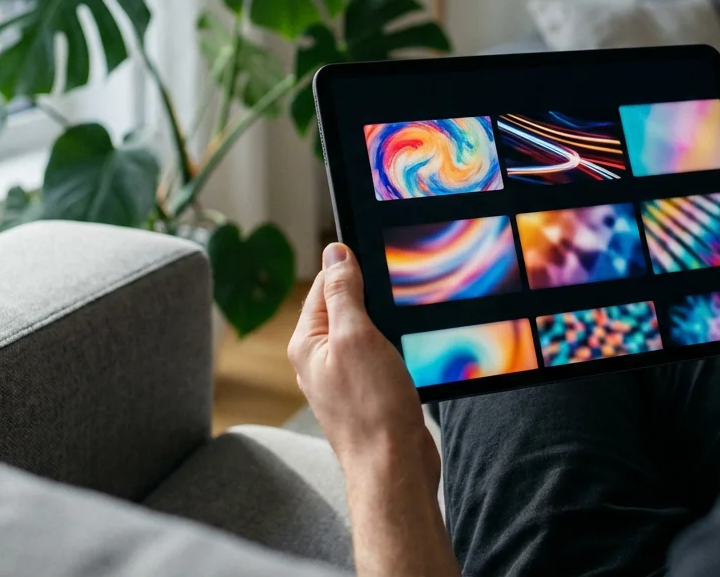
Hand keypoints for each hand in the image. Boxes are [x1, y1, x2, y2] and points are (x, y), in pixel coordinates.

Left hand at [288, 243, 437, 483]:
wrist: (394, 466)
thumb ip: (343, 292)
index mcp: (307, 343)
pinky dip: (395, 347)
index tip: (378, 256)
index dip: (351, 268)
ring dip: (386, 323)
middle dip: (372, 295)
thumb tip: (335, 252)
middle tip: (398, 290)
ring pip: (366, 332)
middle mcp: (321, 360)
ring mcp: (345, 378)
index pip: (324, 287)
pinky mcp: (369, 393)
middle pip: (346, 307)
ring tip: (405, 322)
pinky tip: (411, 349)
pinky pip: (380, 356)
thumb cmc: (372, 408)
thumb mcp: (356, 337)